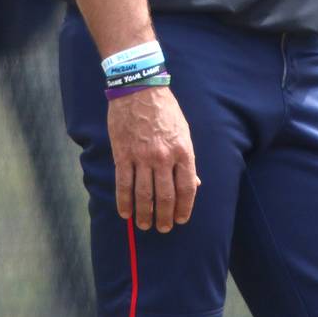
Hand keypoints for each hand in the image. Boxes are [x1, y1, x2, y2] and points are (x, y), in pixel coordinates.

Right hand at [107, 86, 198, 232]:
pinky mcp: (123, 154)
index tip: (181, 219)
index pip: (187, 188)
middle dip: (165, 216)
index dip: (184, 208)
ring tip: (144, 225)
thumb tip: (194, 184)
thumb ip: (187, 158)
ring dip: (144, 213)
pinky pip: (123, 183)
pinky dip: (124, 201)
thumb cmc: (164, 109)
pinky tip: (125, 212)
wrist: (139, 88)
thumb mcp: (184, 131)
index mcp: (183, 151)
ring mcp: (142, 157)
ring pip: (144, 194)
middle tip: (162, 228)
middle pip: (166, 196)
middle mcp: (164, 157)